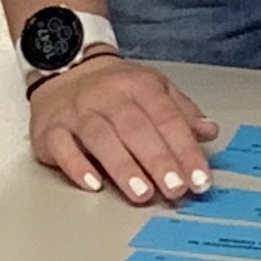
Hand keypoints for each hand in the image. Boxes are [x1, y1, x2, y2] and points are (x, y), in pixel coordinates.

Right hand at [27, 53, 217, 206]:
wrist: (63, 67)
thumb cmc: (113, 88)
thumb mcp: (152, 89)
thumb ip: (181, 112)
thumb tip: (209, 131)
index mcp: (138, 86)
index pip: (167, 118)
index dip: (185, 149)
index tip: (199, 178)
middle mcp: (107, 97)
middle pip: (136, 129)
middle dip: (158, 161)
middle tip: (175, 189)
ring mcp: (77, 112)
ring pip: (101, 138)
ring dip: (123, 167)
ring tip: (142, 193)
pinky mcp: (50, 129)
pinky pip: (62, 147)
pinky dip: (77, 166)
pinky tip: (93, 184)